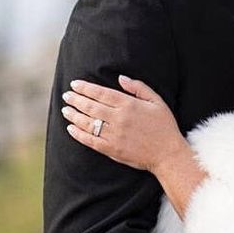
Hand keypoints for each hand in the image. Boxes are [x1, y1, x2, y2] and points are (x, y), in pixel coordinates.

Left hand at [61, 75, 186, 173]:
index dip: (85, 88)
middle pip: (91, 106)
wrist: (168, 154)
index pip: (101, 93)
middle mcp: (119, 119)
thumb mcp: (157, 101)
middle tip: (66, 95)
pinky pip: (90, 140)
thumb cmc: (164, 126)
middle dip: (76, 99)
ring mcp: (114, 135)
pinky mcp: (111, 149)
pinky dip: (78, 134)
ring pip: (87, 123)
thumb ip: (139, 88)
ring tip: (66, 109)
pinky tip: (71, 128)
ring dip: (74, 115)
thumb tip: (121, 78)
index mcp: (129, 105)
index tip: (75, 84)